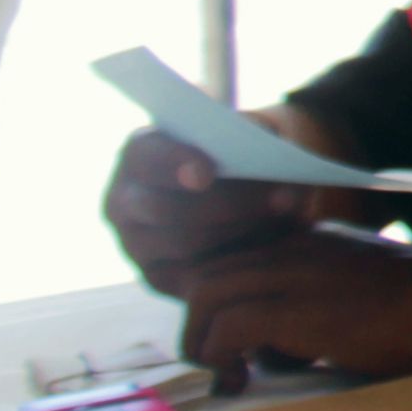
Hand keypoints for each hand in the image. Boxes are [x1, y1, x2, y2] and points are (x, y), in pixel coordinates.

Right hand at [106, 123, 333, 288]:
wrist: (242, 195)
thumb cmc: (240, 155)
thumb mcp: (247, 134)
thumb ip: (253, 136)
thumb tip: (273, 150)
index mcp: (139, 154)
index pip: (145, 157)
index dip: (173, 164)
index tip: (205, 174)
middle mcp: (124, 200)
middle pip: (164, 208)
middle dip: (227, 204)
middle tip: (282, 199)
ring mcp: (135, 242)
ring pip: (183, 244)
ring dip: (241, 230)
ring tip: (287, 217)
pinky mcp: (156, 276)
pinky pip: (193, 275)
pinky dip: (237, 259)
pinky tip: (273, 243)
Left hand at [167, 226, 411, 381]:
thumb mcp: (362, 291)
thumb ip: (317, 303)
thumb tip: (277, 347)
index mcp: (311, 242)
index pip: (235, 257)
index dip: (219, 300)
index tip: (229, 339)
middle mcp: (294, 248)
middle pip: (207, 274)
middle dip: (197, 323)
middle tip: (218, 362)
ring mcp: (294, 274)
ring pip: (206, 295)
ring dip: (201, 340)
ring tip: (225, 374)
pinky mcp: (298, 309)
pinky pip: (229, 327)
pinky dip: (221, 357)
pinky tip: (240, 380)